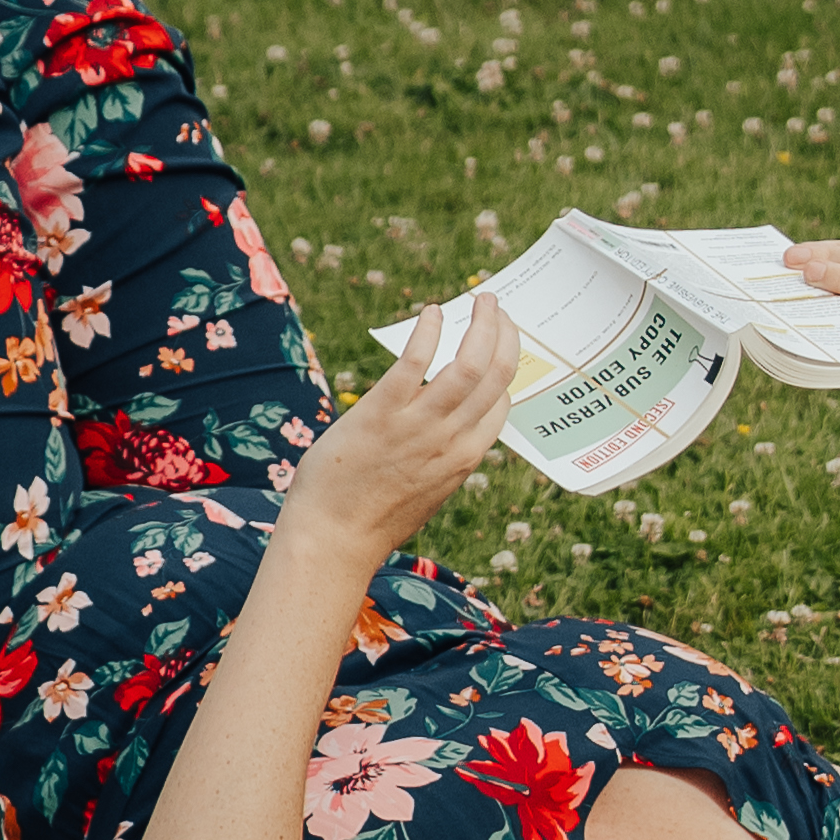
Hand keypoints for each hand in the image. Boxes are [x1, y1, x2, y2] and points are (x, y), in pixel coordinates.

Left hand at [287, 290, 519, 554]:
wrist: (333, 539)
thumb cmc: (371, 517)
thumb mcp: (424, 490)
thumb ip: (441, 456)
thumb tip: (446, 424)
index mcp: (465, 459)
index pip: (502, 402)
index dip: (506, 366)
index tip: (501, 341)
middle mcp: (452, 440)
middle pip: (497, 376)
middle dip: (505, 335)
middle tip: (498, 308)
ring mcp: (419, 427)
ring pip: (470, 364)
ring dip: (483, 325)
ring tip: (482, 300)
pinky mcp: (382, 414)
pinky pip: (417, 362)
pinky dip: (430, 332)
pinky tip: (432, 313)